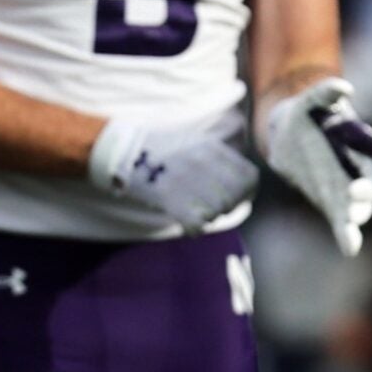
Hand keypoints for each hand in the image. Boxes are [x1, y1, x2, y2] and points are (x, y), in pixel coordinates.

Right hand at [88, 116, 258, 232]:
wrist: (123, 149)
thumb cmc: (161, 149)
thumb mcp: (196, 142)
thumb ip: (220, 158)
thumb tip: (243, 182)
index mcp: (212, 148)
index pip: (249, 177)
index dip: (246, 193)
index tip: (236, 198)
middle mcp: (203, 161)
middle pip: (234, 197)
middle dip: (227, 208)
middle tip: (214, 209)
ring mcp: (185, 178)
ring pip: (217, 211)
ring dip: (209, 217)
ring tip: (198, 213)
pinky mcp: (167, 195)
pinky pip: (196, 222)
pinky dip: (195, 228)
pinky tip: (188, 224)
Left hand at [263, 77, 371, 257]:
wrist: (287, 137)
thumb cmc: (307, 114)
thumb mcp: (312, 99)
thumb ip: (326, 91)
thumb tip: (343, 88)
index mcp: (365, 143)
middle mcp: (362, 168)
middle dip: (369, 190)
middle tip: (352, 192)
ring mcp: (348, 188)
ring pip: (363, 205)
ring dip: (359, 212)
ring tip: (353, 220)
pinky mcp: (332, 203)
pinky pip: (343, 222)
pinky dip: (347, 235)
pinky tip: (350, 248)